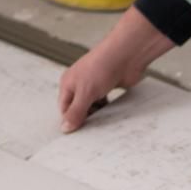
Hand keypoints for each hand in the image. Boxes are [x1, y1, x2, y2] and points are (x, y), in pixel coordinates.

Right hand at [58, 7, 173, 132]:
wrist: (126, 55)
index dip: (70, 120)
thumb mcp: (85, 93)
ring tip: (103, 123)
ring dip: (97, 114)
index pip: (64, 108)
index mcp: (68, 83)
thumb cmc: (102, 67)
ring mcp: (95, 85)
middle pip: (78, 108)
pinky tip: (112, 115)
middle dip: (84, 118)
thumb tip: (65, 128)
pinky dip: (107, 109)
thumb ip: (76, 112)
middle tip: (92, 132)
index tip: (78, 134)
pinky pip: (105, 103)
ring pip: (93, 106)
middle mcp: (80, 84)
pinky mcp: (109, 87)